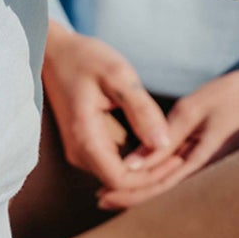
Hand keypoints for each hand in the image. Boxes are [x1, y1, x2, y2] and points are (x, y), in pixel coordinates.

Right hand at [42, 23, 171, 191]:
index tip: (179, 159)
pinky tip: (158, 144)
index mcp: (85, 138)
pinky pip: (113, 164)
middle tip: (184, 158)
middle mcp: (79, 153)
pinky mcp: (86, 145)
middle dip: (153, 177)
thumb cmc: (84, 58)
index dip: (152, 177)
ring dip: (147, 171)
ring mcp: (80, 151)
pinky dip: (137, 161)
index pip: (121, 181)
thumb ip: (140, 109)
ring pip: (118, 178)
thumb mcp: (117, 75)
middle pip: (120, 185)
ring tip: (177, 152)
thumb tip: (163, 144)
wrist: (54, 52)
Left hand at [97, 61, 238, 211]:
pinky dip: (162, 184)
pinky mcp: (219, 168)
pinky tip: (143, 180)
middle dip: (133, 201)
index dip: (130, 195)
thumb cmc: (235, 95)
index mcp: (207, 164)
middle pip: (166, 200)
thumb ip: (164, 138)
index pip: (161, 190)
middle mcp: (213, 177)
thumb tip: (131, 164)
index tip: (102, 195)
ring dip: (145, 194)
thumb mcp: (194, 109)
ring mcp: (217, 175)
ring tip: (113, 193)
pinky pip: (187, 183)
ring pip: (175, 195)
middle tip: (100, 200)